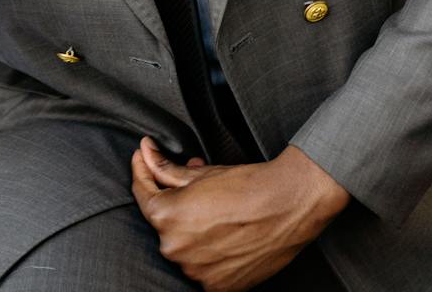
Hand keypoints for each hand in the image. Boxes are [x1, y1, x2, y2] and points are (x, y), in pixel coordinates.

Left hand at [130, 138, 348, 290]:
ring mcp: (197, 272)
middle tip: (195, 185)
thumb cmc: (249, 185)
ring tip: (217, 210)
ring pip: (184, 248)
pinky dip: (209, 253)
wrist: (290, 205)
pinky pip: (203, 269)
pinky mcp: (219, 287)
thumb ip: (165, 167)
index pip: (142, 194)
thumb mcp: (202, 173)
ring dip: (193, 230)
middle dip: (175, 203)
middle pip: (164, 223)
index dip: (141, 172)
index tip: (144, 158)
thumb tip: (146, 152)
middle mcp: (176, 249)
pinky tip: (226, 234)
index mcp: (167, 217)